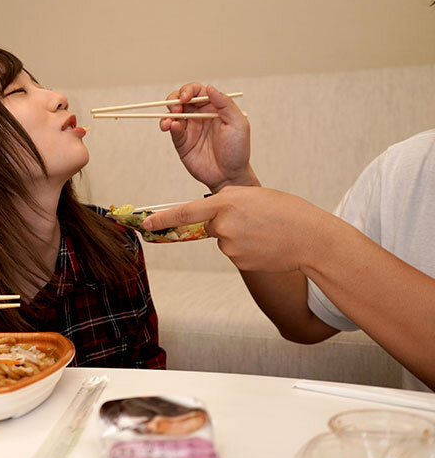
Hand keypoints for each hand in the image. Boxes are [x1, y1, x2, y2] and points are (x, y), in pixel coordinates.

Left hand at [142, 186, 331, 272]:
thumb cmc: (287, 212)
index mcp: (227, 201)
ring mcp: (230, 245)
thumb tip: (211, 216)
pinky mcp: (238, 261)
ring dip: (237, 236)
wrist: (311, 238)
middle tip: (253, 220)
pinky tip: (264, 244)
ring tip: (263, 232)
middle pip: (209, 224)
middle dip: (223, 222)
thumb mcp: (253, 196)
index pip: (186, 211)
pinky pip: (233, 252)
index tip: (146, 223)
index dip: (163, 219)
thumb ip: (228, 203)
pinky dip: (245, 248)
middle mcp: (224, 224)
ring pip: (222, 239)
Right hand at [161, 83, 256, 191]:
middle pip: (181, 99)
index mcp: (213, 108)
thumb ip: (225, 104)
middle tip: (176, 108)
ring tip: (169, 120)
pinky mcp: (182, 142)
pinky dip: (169, 126)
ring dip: (167, 113)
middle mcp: (200, 116)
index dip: (189, 90)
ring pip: (173, 114)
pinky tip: (172, 127)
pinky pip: (173, 131)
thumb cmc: (237, 150)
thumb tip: (210, 88)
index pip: (197, 92)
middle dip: (174, 99)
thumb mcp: (238, 124)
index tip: (186, 98)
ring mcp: (190, 129)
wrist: (229, 176)